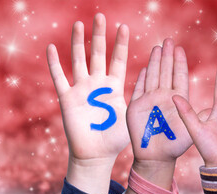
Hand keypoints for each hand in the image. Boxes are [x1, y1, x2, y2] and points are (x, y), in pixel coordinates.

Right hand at [47, 13, 129, 193]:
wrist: (97, 154)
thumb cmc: (117, 137)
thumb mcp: (133, 114)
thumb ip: (142, 99)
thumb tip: (164, 90)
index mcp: (114, 86)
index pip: (118, 59)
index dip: (120, 43)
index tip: (124, 26)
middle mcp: (97, 84)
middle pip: (98, 53)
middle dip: (100, 35)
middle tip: (100, 15)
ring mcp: (81, 89)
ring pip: (79, 60)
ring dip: (78, 42)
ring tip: (78, 23)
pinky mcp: (68, 99)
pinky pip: (59, 78)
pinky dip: (54, 63)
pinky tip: (51, 48)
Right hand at [127, 39, 192, 165]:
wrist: (156, 157)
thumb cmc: (175, 145)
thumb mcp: (190, 130)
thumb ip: (195, 117)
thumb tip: (210, 107)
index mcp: (177, 99)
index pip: (178, 76)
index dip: (179, 62)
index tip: (180, 48)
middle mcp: (164, 96)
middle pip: (165, 72)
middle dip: (167, 56)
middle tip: (169, 40)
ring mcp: (149, 100)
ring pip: (152, 76)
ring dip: (155, 62)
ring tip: (157, 48)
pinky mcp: (136, 107)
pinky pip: (138, 89)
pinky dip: (141, 78)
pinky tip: (144, 67)